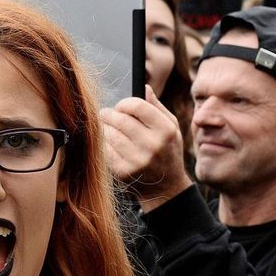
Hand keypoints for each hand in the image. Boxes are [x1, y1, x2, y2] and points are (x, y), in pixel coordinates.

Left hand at [101, 85, 192, 210]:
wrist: (166, 188)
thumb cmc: (168, 152)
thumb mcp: (172, 129)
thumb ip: (157, 107)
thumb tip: (145, 87)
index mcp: (166, 130)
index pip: (137, 106)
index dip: (124, 103)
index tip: (120, 107)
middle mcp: (153, 145)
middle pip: (120, 119)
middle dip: (109, 114)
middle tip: (105, 114)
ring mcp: (137, 160)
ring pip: (110, 134)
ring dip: (104, 128)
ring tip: (107, 128)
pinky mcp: (124, 172)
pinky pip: (105, 150)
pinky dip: (104, 144)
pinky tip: (108, 143)